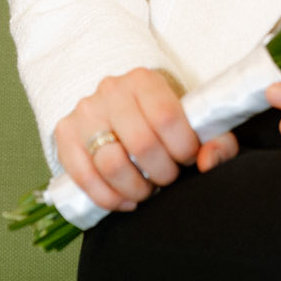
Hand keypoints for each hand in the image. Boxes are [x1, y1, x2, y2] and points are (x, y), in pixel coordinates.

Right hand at [53, 66, 238, 216]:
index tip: (188, 159)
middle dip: (162, 173)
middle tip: (168, 178)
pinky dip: (108, 198)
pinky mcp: (65, 134)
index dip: (183, 148)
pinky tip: (125, 200)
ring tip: (147, 190)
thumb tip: (207, 162)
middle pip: (141, 144)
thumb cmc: (163, 121)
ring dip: (136, 189)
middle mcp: (111, 90)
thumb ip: (216, 142)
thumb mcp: (193, 124)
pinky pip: (83, 177)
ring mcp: (85, 111)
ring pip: (110, 163)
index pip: (166, 117)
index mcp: (144, 79)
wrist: (123, 112)